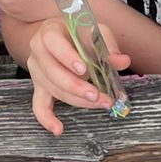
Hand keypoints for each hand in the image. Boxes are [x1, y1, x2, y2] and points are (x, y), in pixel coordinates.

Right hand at [23, 15, 131, 135]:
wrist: (61, 37)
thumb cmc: (78, 33)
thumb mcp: (94, 32)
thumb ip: (107, 45)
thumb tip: (123, 61)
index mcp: (49, 32)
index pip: (53, 44)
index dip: (67, 57)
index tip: (83, 69)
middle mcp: (38, 52)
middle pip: (53, 72)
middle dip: (77, 87)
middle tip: (98, 95)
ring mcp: (37, 72)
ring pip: (53, 90)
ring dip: (77, 100)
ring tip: (100, 103)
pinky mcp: (40, 87)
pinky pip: (39, 105)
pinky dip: (47, 119)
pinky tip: (58, 129)